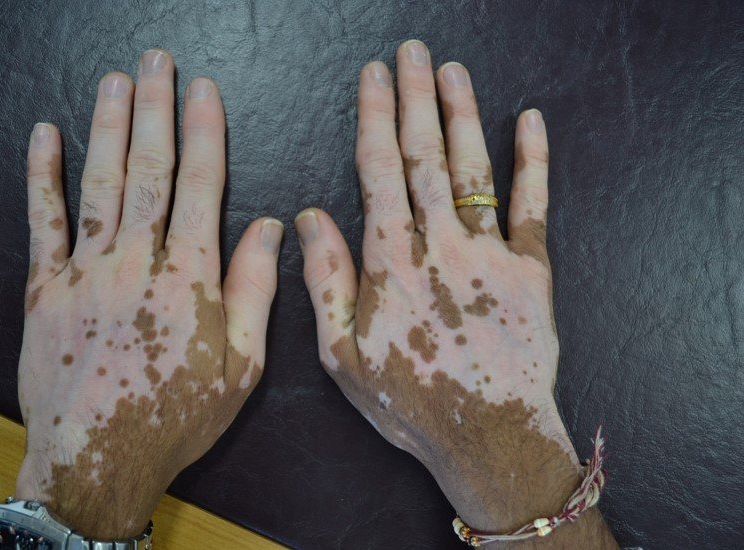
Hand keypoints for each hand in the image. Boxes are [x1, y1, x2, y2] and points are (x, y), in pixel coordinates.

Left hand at [16, 49, 282, 538]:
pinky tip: (45, 134)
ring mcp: (85, 272)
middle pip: (149, 170)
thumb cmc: (176, 417)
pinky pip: (42, 221)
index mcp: (190, 280)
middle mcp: (137, 262)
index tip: (204, 91)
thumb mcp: (240, 368)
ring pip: (99, 183)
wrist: (98, 461)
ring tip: (116, 80)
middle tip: (158, 62)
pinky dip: (42, 175)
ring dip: (107, 125)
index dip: (204, 132)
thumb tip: (268, 228)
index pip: (201, 187)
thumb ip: (254, 291)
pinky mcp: (44, 288)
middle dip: (155, 110)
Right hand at [296, 40, 615, 545]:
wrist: (488, 436)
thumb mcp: (342, 355)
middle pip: (424, 157)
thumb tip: (308, 217)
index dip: (373, 118)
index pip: (378, 173)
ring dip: (463, 114)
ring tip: (452, 70)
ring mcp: (490, 253)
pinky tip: (530, 121)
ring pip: (474, 169)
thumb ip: (325, 281)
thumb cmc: (410, 402)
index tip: (372, 76)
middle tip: (411, 52)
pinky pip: (532, 205)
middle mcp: (440, 245)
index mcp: (391, 263)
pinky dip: (533, 162)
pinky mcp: (531, 269)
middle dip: (415, 98)